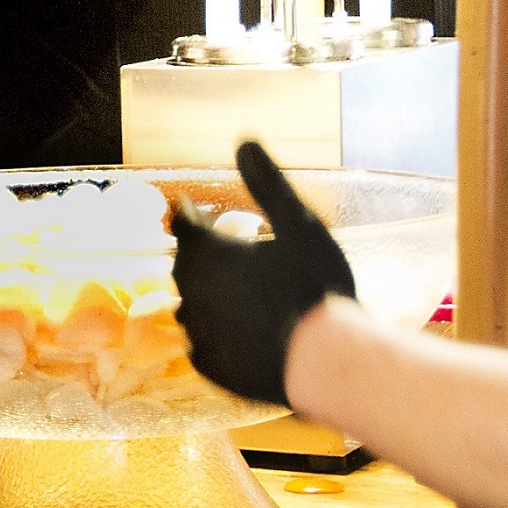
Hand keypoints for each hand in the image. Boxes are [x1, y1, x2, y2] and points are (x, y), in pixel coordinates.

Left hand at [170, 141, 354, 405]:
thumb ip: (268, 183)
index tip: (187, 208)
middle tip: (211, 246)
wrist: (324, 361)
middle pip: (185, 267)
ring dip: (203, 294)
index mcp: (207, 256)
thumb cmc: (315, 286)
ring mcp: (200, 335)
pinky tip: (228, 332)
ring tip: (223, 289)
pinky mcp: (212, 369)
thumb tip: (243, 139)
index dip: (187, 215)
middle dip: (197, 254)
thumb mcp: (299, 224)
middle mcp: (192, 294)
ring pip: (190, 307)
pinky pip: (201, 345)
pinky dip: (212, 332)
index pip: (184, 226)